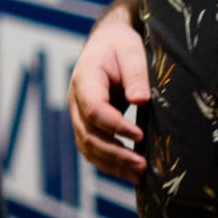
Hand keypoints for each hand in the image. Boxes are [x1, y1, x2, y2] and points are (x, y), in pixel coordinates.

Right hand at [68, 9, 148, 179]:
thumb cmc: (120, 46)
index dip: (115, 125)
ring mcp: (79, 115)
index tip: (139, 134)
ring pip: (87, 147)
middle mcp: (76, 101)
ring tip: (139, 173)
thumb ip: (136, 74)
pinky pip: (92, 150)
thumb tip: (140, 100)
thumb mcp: (131, 50)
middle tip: (141, 164)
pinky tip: (130, 173)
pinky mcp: (88, 125)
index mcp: (85, 80)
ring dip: (112, 163)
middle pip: (88, 134)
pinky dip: (109, 164)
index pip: (94, 109)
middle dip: (114, 152)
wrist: (107, 44)